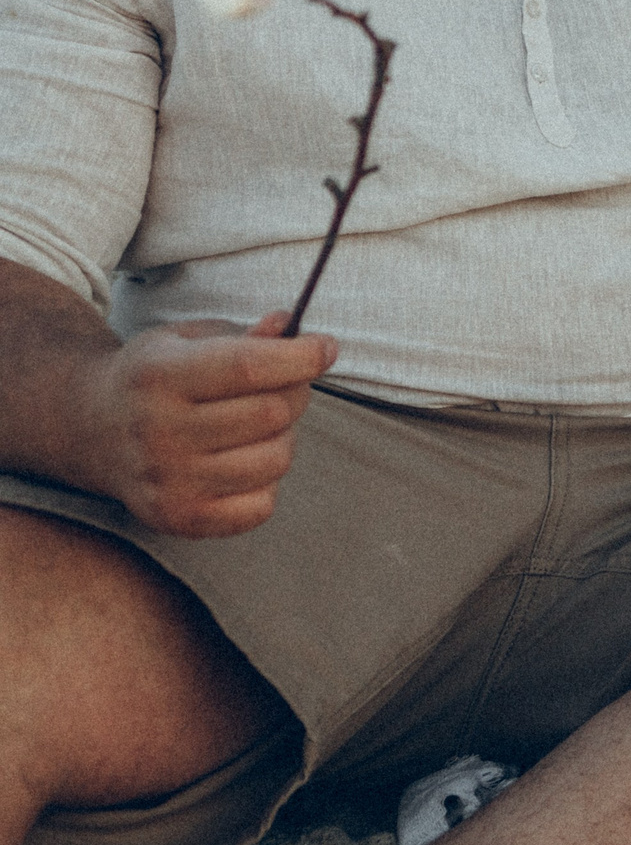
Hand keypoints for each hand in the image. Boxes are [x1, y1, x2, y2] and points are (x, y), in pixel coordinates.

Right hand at [71, 312, 337, 537]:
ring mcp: (165, 479)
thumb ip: (245, 335)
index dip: (302, 356)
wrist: (90, 428)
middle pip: (272, 413)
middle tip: (283, 385)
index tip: (325, 347)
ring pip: (276, 460)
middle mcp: (157, 430)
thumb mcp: (188, 339)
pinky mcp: (177, 517)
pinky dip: (265, 484)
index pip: (250, 367)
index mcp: (160, 375)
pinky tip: (240, 462)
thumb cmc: (156, 376)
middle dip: (295, 392)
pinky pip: (261, 506)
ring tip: (256, 427)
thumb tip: (289, 327)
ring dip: (282, 438)